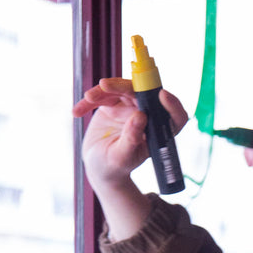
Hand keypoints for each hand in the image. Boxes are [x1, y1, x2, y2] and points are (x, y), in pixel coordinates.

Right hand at [73, 78, 187, 190]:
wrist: (99, 167)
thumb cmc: (114, 167)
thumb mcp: (122, 157)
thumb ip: (132, 138)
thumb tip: (140, 116)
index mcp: (158, 132)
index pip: (174, 116)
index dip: (172, 104)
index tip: (162, 95)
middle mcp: (148, 116)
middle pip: (143, 93)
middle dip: (124, 87)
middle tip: (105, 86)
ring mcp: (131, 108)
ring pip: (122, 89)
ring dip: (103, 91)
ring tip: (89, 98)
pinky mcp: (115, 104)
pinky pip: (103, 95)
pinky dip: (90, 101)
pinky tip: (77, 112)